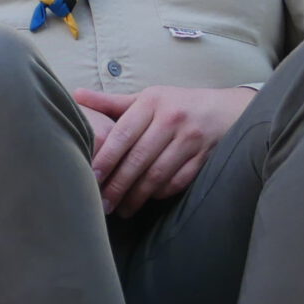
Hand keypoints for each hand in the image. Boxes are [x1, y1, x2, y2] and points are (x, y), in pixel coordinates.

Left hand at [72, 84, 253, 215]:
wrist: (228, 110)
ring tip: (122, 208)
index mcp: (152, 102)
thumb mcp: (147, 97)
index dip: (107, 157)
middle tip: (103, 203)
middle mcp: (171, 120)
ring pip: (158, 173)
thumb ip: (112, 102)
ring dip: (138, 195)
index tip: (92, 177)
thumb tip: (76, 95)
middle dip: (119, 183)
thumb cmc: (177, 104)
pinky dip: (162, 192)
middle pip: (139, 157)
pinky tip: (148, 200)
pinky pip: (179, 181)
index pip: (123, 133)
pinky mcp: (205, 157)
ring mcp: (190, 140)